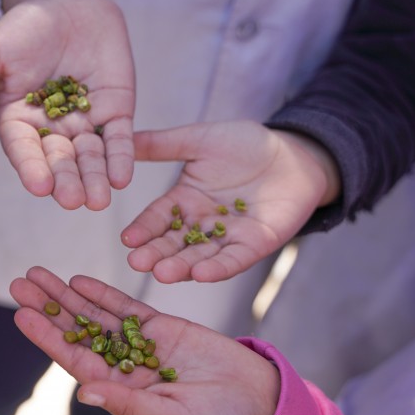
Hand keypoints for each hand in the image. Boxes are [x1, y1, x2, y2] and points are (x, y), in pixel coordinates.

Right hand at [0, 0, 134, 210]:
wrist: (66, 2)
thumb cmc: (23, 27)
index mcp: (18, 121)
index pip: (24, 150)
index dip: (32, 168)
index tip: (40, 187)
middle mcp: (51, 129)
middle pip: (59, 160)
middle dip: (67, 181)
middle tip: (74, 200)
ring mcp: (84, 122)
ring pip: (90, 157)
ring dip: (95, 178)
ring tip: (99, 201)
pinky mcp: (114, 112)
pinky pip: (118, 139)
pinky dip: (121, 158)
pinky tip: (122, 178)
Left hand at [11, 267, 278, 414]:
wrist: (258, 407)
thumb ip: (128, 403)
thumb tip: (85, 393)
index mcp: (120, 391)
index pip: (75, 359)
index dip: (48, 336)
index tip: (21, 315)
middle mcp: (123, 366)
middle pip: (77, 331)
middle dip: (48, 306)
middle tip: (18, 283)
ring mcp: (142, 345)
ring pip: (96, 315)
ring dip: (67, 294)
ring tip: (37, 274)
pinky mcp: (164, 328)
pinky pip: (127, 308)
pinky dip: (103, 293)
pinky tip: (78, 280)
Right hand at [121, 121, 340, 282]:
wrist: (293, 152)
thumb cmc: (245, 144)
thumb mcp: (198, 140)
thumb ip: (161, 144)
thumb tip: (121, 140)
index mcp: (184, 200)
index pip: (157, 219)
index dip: (142, 229)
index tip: (125, 240)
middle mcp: (201, 224)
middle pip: (173, 244)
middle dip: (155, 254)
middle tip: (136, 264)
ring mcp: (227, 237)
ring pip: (199, 256)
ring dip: (181, 267)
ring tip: (161, 273)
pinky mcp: (255, 244)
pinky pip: (234, 259)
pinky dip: (218, 268)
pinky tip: (201, 274)